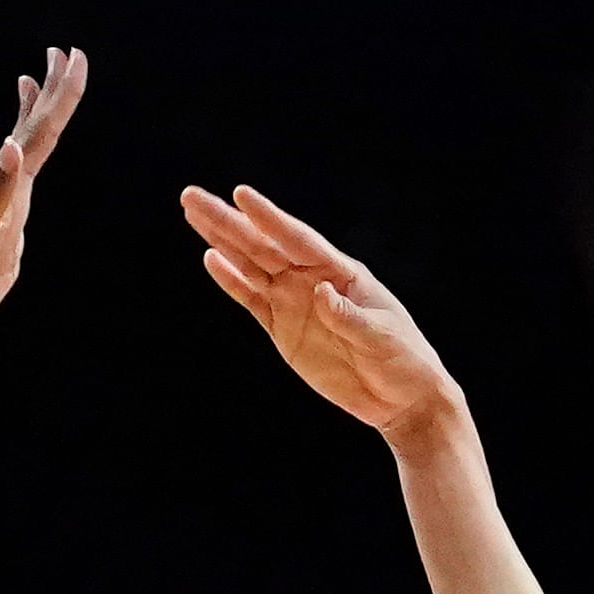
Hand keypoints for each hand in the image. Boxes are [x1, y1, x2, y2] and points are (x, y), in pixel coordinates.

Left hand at [0, 48, 91, 381]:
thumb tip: (10, 146)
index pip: (36, 135)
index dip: (58, 96)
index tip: (72, 56)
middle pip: (30, 135)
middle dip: (49, 94)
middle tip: (63, 53)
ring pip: (22, 157)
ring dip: (32, 121)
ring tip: (34, 87)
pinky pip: (17, 193)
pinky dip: (24, 170)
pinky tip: (22, 171)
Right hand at [183, 184, 463, 435]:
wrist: (400, 398)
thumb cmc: (402, 360)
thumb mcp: (382, 338)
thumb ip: (349, 316)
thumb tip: (320, 292)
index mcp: (341, 272)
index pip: (298, 240)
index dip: (269, 219)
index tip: (240, 195)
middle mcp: (311, 279)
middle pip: (263, 246)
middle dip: (228, 221)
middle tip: (192, 196)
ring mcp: (294, 302)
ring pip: (250, 265)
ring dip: (221, 241)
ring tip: (193, 214)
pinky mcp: (282, 329)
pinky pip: (251, 300)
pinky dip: (231, 281)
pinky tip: (211, 259)